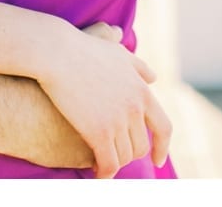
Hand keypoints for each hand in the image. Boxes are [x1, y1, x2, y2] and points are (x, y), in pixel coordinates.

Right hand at [37, 21, 171, 177]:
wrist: (57, 53)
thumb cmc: (83, 49)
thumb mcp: (118, 53)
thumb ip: (138, 66)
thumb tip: (153, 78)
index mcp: (142, 92)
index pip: (164, 128)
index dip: (162, 147)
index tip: (157, 160)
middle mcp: (135, 108)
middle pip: (140, 146)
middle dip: (128, 154)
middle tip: (113, 155)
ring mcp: (118, 121)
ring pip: (124, 157)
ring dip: (114, 163)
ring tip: (101, 163)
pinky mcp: (99, 132)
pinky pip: (108, 164)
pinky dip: (105, 173)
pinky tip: (96, 173)